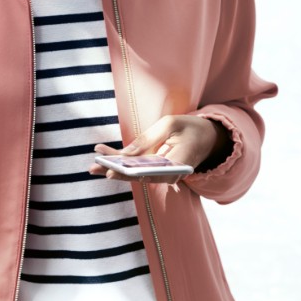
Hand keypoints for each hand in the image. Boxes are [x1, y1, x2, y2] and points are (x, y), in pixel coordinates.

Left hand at [90, 115, 223, 180]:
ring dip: (113, 167)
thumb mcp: (170, 124)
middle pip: (138, 176)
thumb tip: (125, 154)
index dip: (129, 174)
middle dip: (114, 172)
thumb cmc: (190, 128)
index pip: (150, 174)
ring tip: (92, 164)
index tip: (111, 171)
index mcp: (178, 165)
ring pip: (135, 173)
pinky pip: (136, 166)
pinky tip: (102, 152)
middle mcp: (169, 174)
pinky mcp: (156, 167)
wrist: (208, 137)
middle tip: (94, 168)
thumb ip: (148, 139)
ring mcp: (162, 172)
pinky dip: (119, 160)